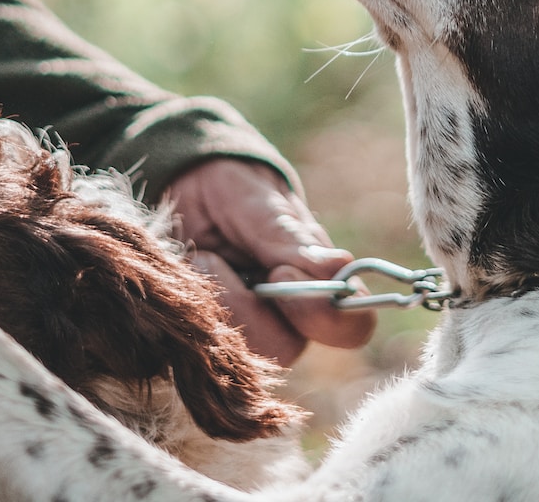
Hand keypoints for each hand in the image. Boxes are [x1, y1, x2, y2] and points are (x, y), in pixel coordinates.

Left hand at [162, 158, 375, 365]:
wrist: (186, 189)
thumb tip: (339, 267)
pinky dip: (187, 305)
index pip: (352, 327)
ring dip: (210, 298)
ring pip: (237, 350)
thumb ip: (291, 238)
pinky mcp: (209, 340)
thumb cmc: (232, 191)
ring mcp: (249, 333)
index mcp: (323, 284)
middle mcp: (291, 317)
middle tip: (217, 257)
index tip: (281, 271)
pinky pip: (198, 345)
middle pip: (284, 349)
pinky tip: (186, 273)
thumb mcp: (256, 202)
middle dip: (243, 304)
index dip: (321, 313)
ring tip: (199, 257)